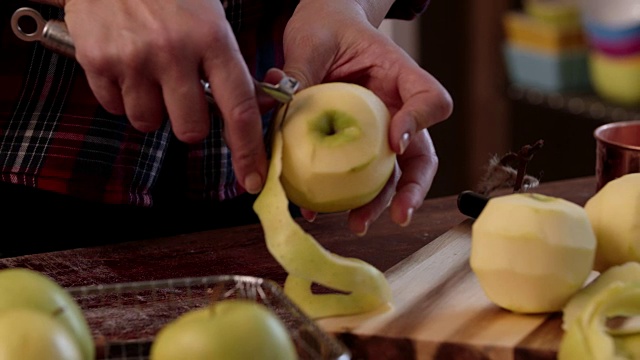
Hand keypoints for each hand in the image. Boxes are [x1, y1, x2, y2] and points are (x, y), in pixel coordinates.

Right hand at [47, 0, 267, 193]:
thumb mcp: (209, 18)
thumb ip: (223, 64)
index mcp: (212, 39)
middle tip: (182, 96)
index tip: (252, 178)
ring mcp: (133, 59)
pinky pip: (114, 107)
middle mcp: (174, 52)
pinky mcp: (98, 61)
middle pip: (190, 129)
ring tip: (149, 73)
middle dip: (189, 123)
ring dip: (152, 109)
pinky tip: (124, 66)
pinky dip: (121, 96)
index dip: (248, 150)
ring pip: (148, 123)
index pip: (238, 109)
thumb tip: (238, 110)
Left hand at [284, 1, 452, 233]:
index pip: (430, 99)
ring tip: (357, 224)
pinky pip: (357, 175)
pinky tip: (318, 209)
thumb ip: (300, 73)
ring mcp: (379, 129)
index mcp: (397, 74)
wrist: (321, 29)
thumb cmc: (326, 26)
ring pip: (391, 173)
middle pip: (420, 152)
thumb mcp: (310, 42)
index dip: (418, 123)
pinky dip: (342, 195)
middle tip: (398, 214)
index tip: (393, 141)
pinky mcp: (356, 144)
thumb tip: (276, 104)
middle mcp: (395, 107)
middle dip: (412, 187)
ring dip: (378, 202)